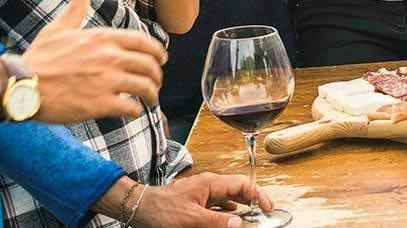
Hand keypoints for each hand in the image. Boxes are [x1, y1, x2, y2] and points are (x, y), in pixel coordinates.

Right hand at [20, 0, 166, 121]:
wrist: (21, 85)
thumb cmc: (38, 58)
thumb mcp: (58, 28)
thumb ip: (76, 8)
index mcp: (102, 38)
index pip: (143, 42)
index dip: (157, 52)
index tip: (161, 60)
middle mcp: (109, 57)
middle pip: (149, 65)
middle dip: (156, 76)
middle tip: (155, 83)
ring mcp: (106, 81)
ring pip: (145, 87)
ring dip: (151, 95)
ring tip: (149, 100)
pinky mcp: (100, 104)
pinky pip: (130, 108)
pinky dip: (136, 111)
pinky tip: (132, 112)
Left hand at [131, 174, 273, 227]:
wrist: (139, 208)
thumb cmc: (161, 210)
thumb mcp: (191, 218)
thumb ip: (217, 221)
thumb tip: (239, 222)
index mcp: (211, 183)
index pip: (242, 184)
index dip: (258, 195)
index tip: (268, 208)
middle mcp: (209, 185)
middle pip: (238, 189)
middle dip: (252, 201)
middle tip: (263, 215)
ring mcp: (202, 193)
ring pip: (229, 197)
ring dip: (241, 206)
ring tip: (251, 217)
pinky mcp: (196, 201)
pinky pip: (218, 204)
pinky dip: (228, 211)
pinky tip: (230, 219)